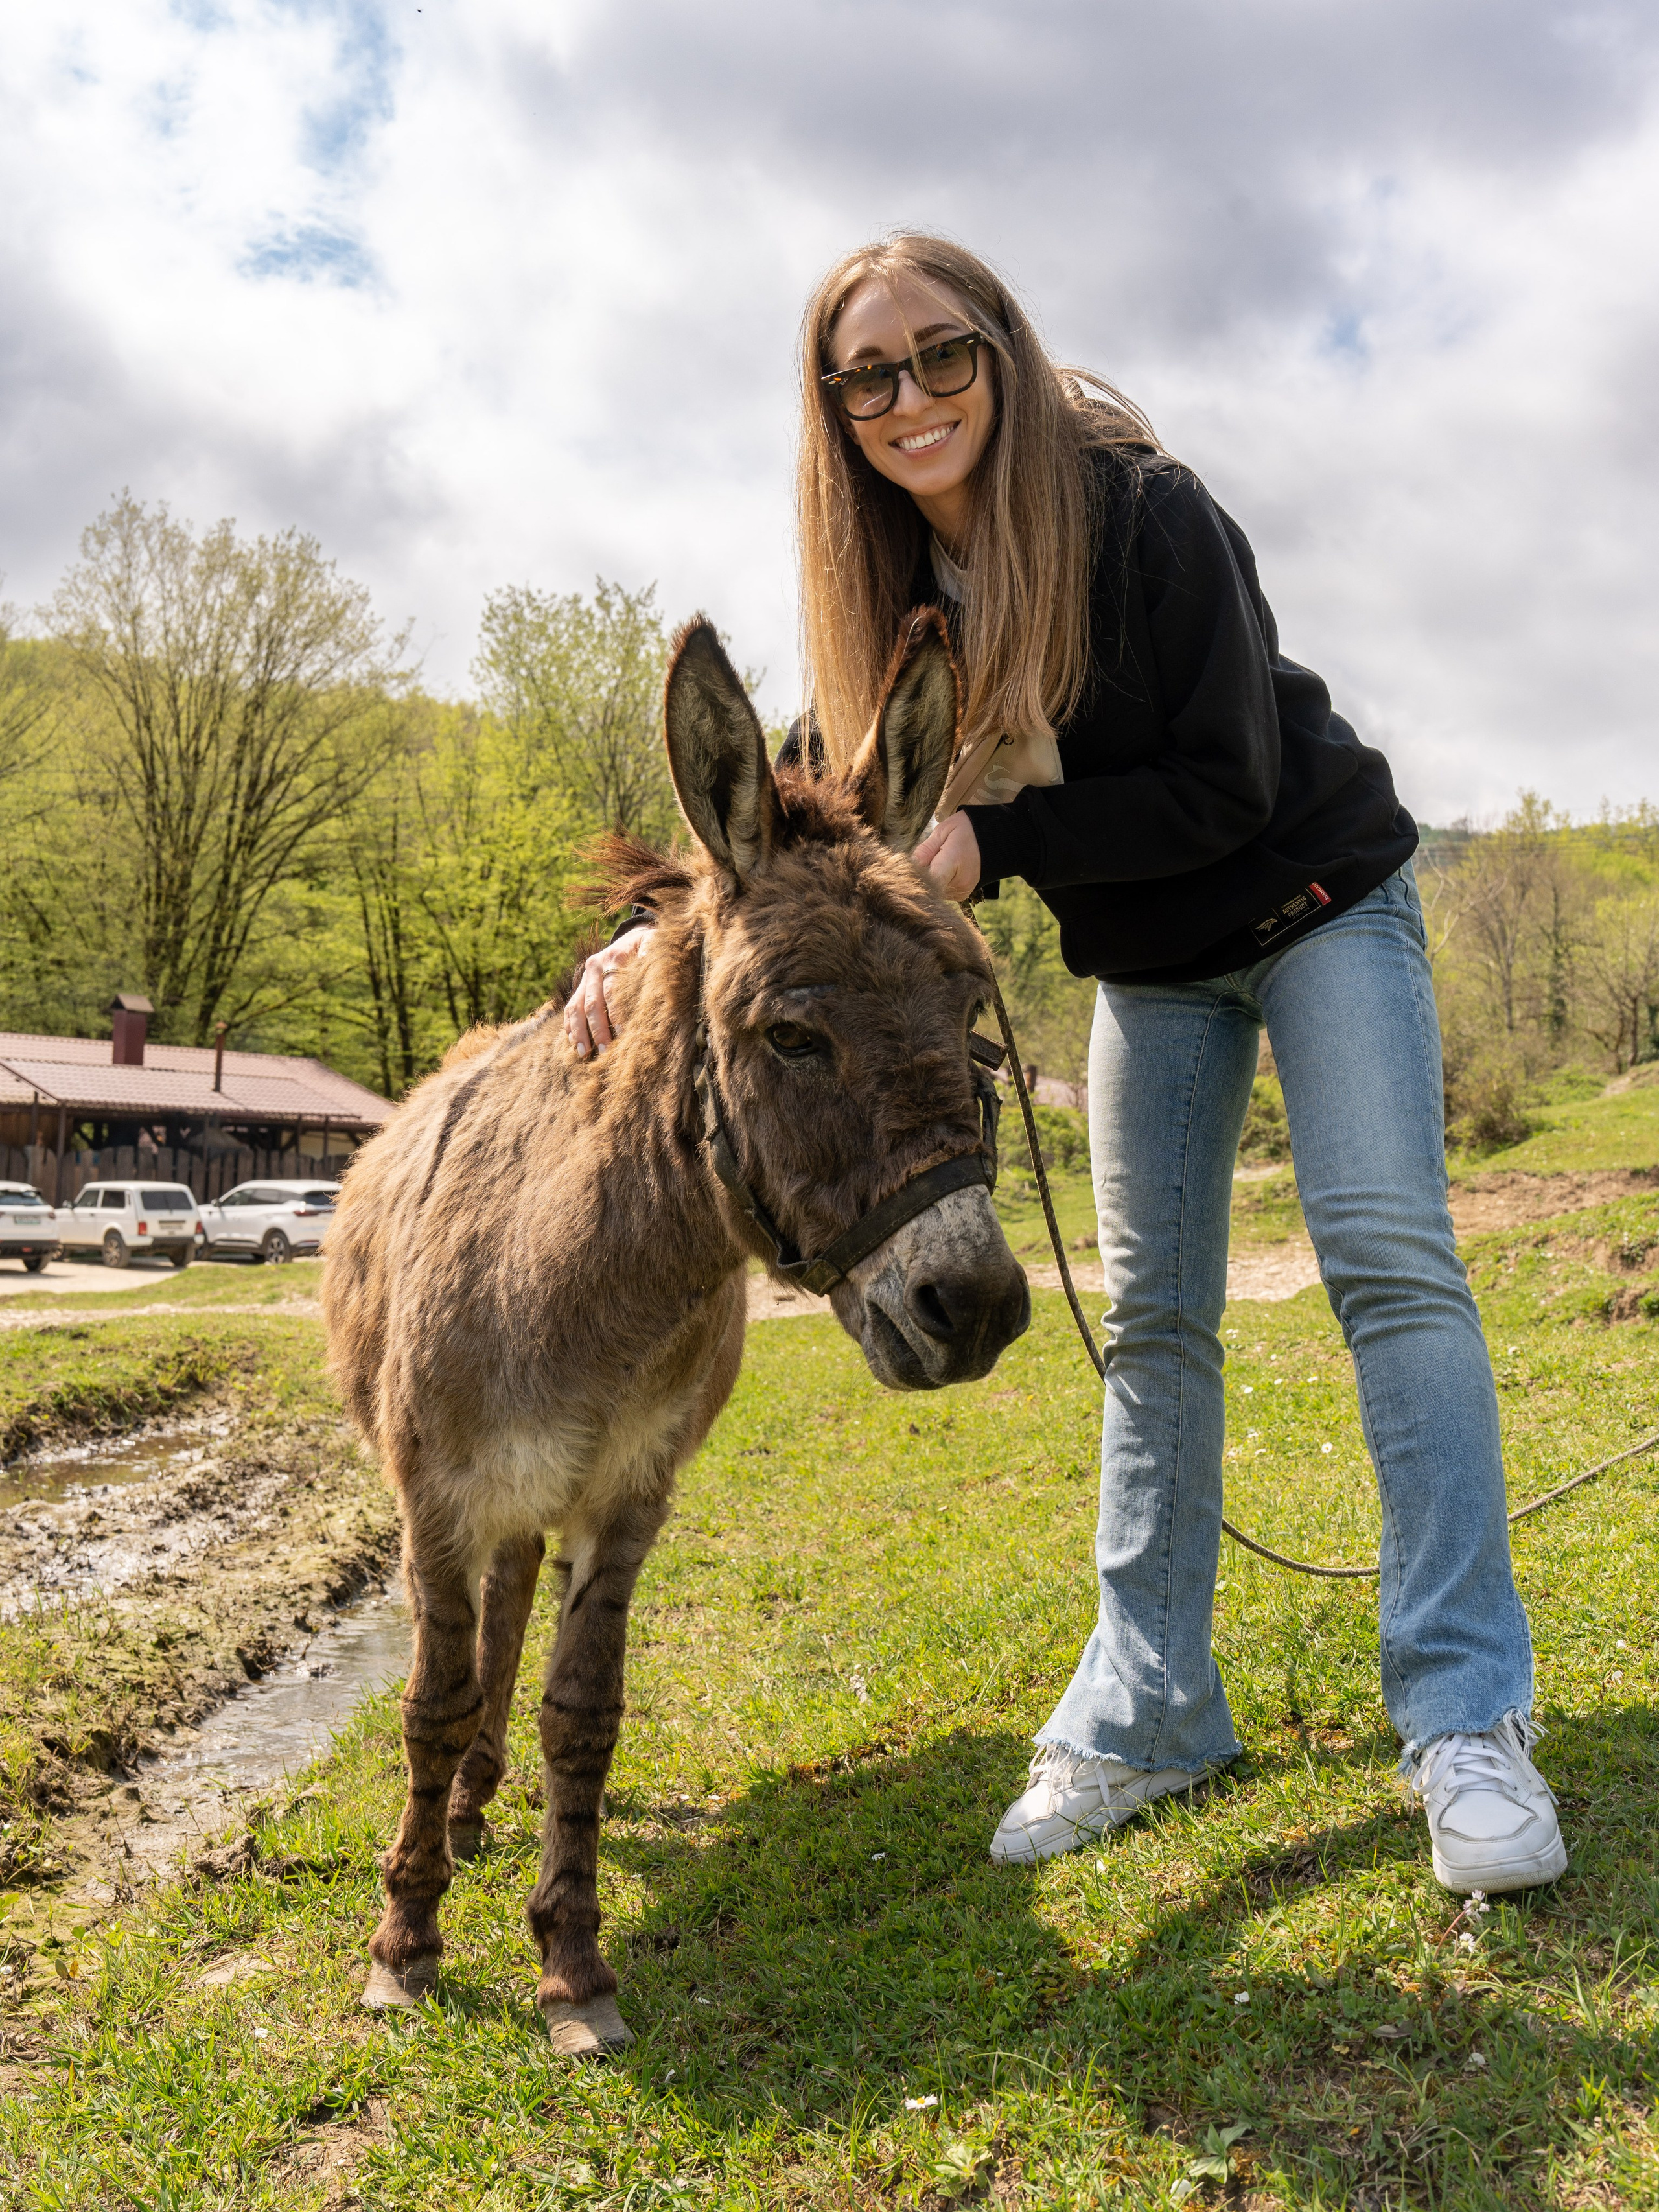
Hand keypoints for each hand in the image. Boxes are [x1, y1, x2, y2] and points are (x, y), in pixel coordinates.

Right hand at [565, 928, 651, 1057]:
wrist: (629, 939)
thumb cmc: (646, 947)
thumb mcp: (652, 943)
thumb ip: (651, 952)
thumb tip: (650, 964)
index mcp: (612, 958)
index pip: (611, 990)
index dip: (616, 1012)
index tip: (622, 1032)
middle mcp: (594, 967)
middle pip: (592, 1003)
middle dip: (597, 1029)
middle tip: (605, 1050)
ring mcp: (584, 978)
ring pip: (576, 1007)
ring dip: (579, 1032)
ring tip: (583, 1053)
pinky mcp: (579, 986)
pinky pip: (569, 1008)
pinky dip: (569, 1026)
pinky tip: (573, 1043)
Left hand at [912, 811, 981, 902]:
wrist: (992, 838)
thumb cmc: (965, 830)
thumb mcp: (943, 831)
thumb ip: (925, 850)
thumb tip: (910, 866)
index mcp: (953, 862)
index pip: (927, 880)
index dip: (913, 878)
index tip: (905, 872)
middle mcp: (959, 882)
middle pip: (928, 887)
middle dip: (920, 876)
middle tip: (923, 860)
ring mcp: (962, 891)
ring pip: (934, 890)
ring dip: (929, 880)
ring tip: (936, 862)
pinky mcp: (961, 895)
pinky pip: (942, 891)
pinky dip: (938, 883)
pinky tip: (942, 869)